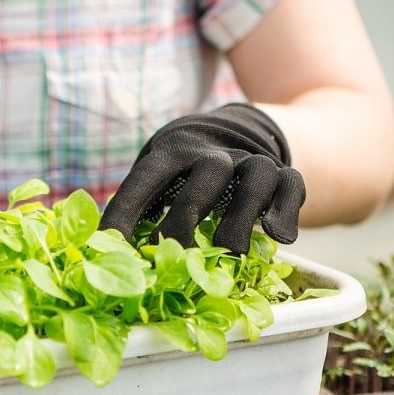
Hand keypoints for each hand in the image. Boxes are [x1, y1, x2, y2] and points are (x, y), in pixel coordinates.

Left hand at [99, 103, 303, 255]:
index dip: (126, 212)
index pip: (145, 178)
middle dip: (187, 218)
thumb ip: (137, 213)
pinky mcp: (285, 174)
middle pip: (206, 175)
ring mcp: (252, 161)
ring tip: (229, 253)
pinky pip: (291, 185)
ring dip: (241, 217)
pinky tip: (277, 237)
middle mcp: (214, 152)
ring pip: (256, 177)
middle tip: (171, 258)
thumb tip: (102, 256)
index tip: (107, 247)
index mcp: (173, 153)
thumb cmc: (182, 177)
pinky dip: (285, 211)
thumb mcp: (157, 183)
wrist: (236, 136)